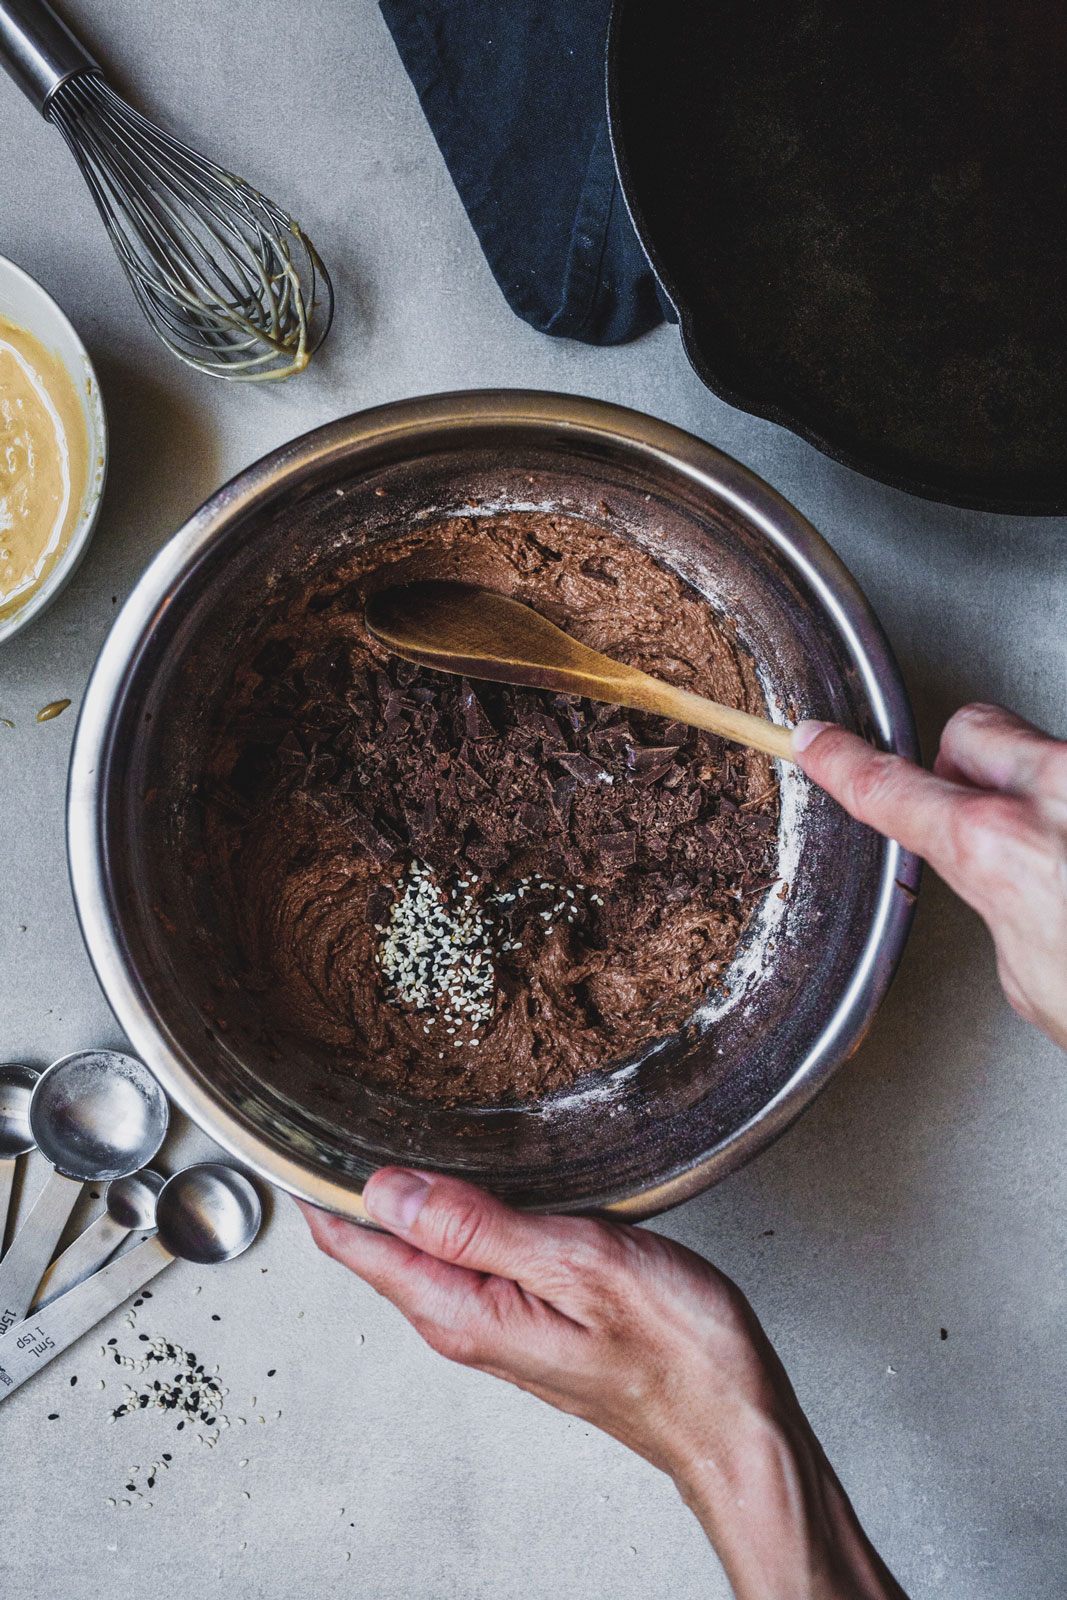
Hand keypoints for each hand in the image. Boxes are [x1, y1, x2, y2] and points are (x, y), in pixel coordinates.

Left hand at [300, 1173, 905, 1598]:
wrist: (732, 1420)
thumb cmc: (676, 1352)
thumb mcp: (578, 1265)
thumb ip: (479, 1226)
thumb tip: (389, 1189)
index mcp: (462, 1310)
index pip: (356, 1244)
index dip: (321, 1183)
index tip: (296, 1126)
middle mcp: (464, 1322)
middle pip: (377, 1244)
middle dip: (350, 1180)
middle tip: (327, 1106)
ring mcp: (493, 1321)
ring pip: (419, 1246)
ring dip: (398, 1192)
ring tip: (378, 1127)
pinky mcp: (525, 1315)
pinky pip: (461, 1254)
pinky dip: (448, 1210)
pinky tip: (461, 1178)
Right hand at [794, 703, 1066, 1050]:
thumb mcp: (1032, 983)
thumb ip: (1002, 906)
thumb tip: (1008, 885)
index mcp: (1002, 852)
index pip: (893, 790)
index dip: (844, 764)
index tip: (819, 741)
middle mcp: (1063, 796)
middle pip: (972, 730)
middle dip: (962, 766)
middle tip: (975, 813)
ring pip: (1051, 756)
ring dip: (1051, 802)